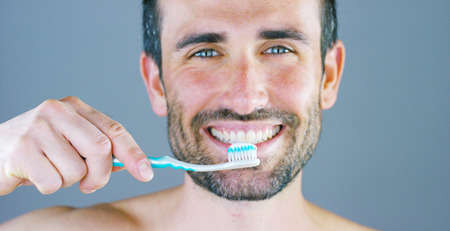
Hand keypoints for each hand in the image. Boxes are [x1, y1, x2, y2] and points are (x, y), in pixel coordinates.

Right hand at [0, 96, 152, 194]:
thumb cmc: (39, 151)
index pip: (114, 130)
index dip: (133, 153)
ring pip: (77, 170)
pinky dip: (48, 186)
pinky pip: (53, 182)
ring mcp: (37, 128)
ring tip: (51, 171)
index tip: (147, 173)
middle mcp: (56, 111)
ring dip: (68, 181)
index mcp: (74, 107)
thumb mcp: (71, 142)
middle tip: (89, 184)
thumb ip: (99, 148)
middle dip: (100, 174)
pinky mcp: (21, 149)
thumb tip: (136, 165)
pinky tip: (34, 175)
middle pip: (101, 149)